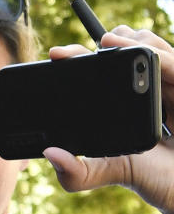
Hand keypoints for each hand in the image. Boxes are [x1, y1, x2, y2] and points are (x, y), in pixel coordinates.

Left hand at [44, 26, 173, 213]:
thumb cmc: (150, 175)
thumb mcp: (109, 171)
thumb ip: (78, 173)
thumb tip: (51, 154)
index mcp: (123, 100)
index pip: (101, 70)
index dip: (79, 57)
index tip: (56, 54)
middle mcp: (146, 89)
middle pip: (130, 47)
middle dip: (113, 38)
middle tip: (97, 42)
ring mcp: (169, 87)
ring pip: (154, 49)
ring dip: (136, 41)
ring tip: (114, 40)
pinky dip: (164, 60)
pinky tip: (148, 56)